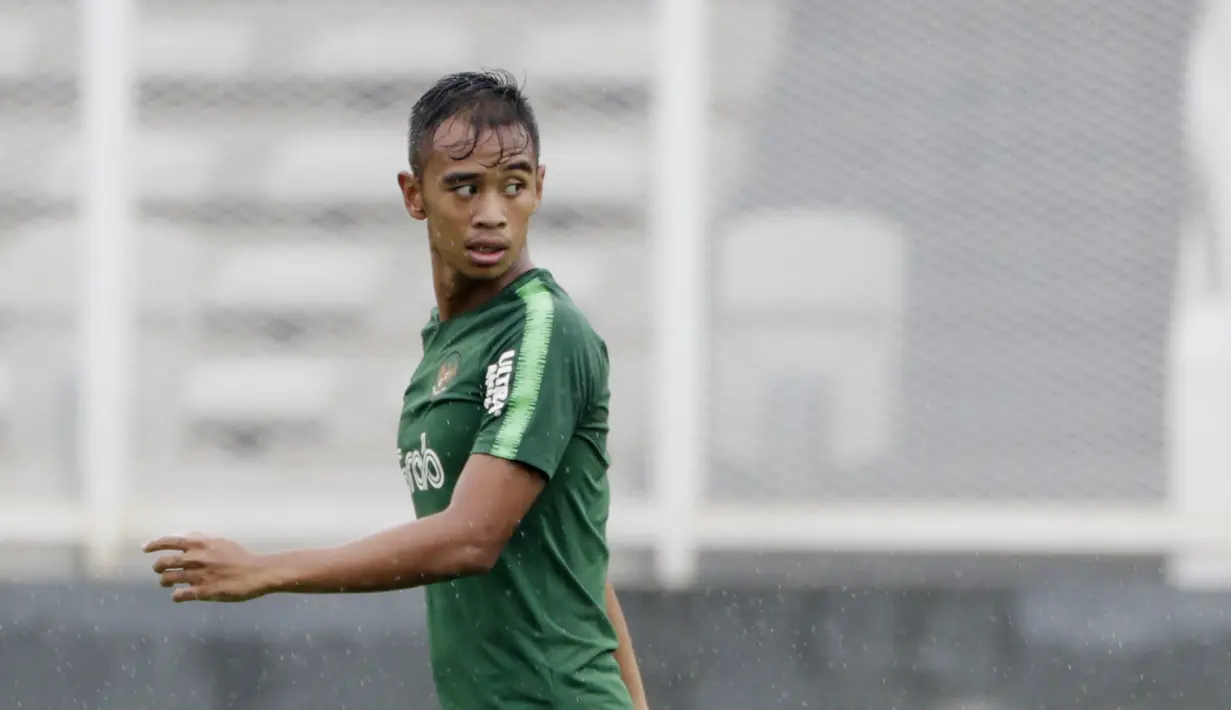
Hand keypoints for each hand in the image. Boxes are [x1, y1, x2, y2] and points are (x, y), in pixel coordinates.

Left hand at [143, 532, 272, 602]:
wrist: (257, 573)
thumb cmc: (240, 557)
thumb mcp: (221, 542)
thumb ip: (202, 540)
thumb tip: (185, 539)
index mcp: (200, 544)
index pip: (169, 541)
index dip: (154, 544)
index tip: (145, 548)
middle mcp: (195, 558)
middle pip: (163, 562)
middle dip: (157, 567)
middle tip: (159, 570)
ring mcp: (197, 576)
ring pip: (167, 579)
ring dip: (164, 581)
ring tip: (167, 582)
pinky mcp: (202, 592)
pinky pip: (179, 595)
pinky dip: (176, 595)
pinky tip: (179, 595)